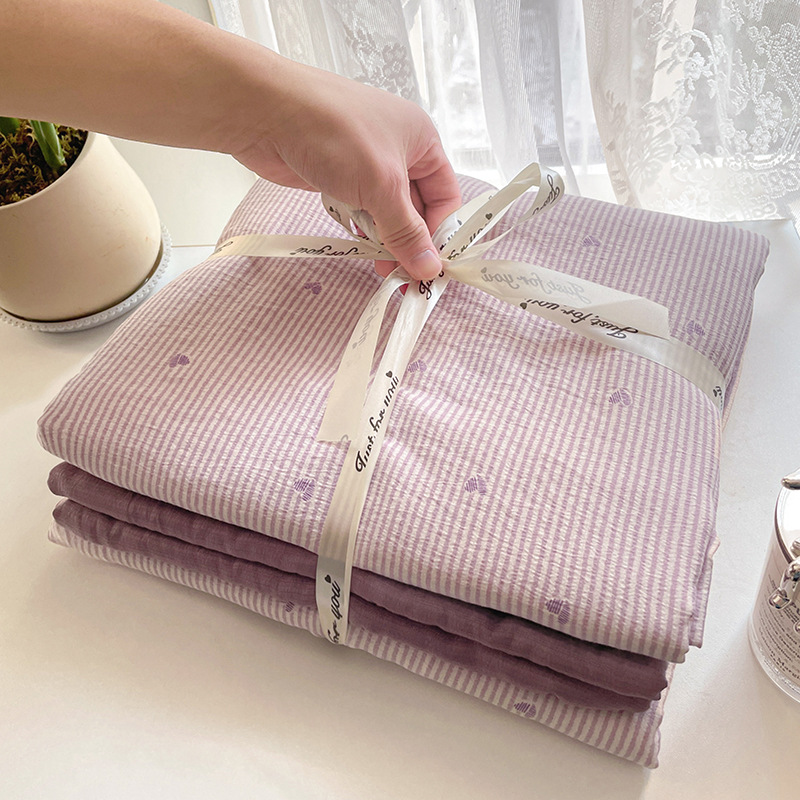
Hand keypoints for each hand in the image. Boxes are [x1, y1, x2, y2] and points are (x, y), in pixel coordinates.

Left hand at [230, 58, 461, 280]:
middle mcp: (398, 149)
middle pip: (416, 207)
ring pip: (386, 211)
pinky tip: (360, 247)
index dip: (440, 232)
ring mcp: (366, 162)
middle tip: (403, 277)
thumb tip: (429, 268)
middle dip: (410, 241)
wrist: (265, 112)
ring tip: (380, 268)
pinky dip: (362, 229)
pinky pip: (360, 209)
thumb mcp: (381, 186)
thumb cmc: (333, 134)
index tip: (430, 268)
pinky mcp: (339, 175)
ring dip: (386, 240)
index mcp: (421, 139)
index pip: (445, 195)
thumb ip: (406, 231)